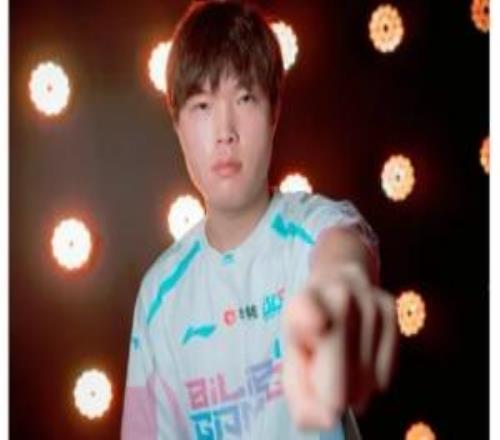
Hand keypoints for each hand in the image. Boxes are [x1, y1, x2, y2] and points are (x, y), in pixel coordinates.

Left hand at [282, 262, 396, 429]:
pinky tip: (361, 355)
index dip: (311, 324)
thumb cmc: (309, 328)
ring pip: (369, 381)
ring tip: (342, 359)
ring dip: (355, 385)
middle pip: (344, 376)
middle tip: (324, 375)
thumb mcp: (292, 357)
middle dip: (334, 392)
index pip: (308, 313)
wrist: (340, 282)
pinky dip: (373, 378)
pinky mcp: (393, 312)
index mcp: (302, 304)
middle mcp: (339, 297)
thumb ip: (300, 395)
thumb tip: (327, 419)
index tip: (318, 326)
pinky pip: (387, 375)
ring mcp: (370, 303)